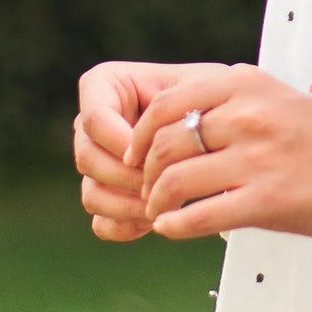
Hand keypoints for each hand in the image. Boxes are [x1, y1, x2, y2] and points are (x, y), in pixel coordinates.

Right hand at [73, 59, 230, 243]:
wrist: (223, 128)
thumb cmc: (211, 98)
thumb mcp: (199, 87)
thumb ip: (169, 107)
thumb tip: (137, 152)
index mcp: (105, 85)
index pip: (94, 118)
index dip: (120, 142)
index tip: (156, 153)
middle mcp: (93, 125)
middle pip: (88, 158)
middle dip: (128, 177)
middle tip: (166, 185)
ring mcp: (97, 163)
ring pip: (92, 194)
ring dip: (128, 206)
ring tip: (166, 205)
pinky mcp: (108, 197)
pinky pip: (101, 223)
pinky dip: (127, 226)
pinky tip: (155, 221)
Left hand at [123, 62, 311, 255]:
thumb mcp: (283, 102)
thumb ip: (235, 104)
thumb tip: (177, 123)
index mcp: (249, 85)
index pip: (167, 102)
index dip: (139, 131)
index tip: (133, 153)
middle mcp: (250, 115)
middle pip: (165, 142)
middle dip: (144, 172)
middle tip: (147, 189)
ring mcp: (258, 158)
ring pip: (174, 180)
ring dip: (156, 201)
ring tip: (159, 211)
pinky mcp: (268, 201)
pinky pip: (199, 216)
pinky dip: (175, 226)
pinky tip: (173, 230)